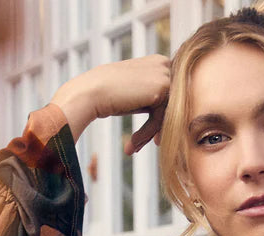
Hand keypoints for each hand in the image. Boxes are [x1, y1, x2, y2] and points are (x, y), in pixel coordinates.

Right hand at [51, 55, 169, 149]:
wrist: (90, 92)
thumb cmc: (109, 95)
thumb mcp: (137, 92)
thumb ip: (155, 97)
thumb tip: (173, 116)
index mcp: (159, 61)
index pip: (170, 97)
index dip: (161, 118)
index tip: (152, 138)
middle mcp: (164, 63)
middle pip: (172, 105)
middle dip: (158, 128)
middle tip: (146, 145)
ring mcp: (165, 73)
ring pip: (169, 113)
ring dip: (151, 133)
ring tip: (134, 146)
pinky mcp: (162, 87)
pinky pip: (163, 118)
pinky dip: (148, 132)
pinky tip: (132, 143)